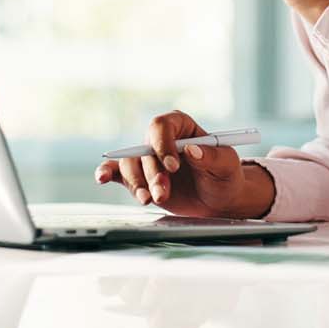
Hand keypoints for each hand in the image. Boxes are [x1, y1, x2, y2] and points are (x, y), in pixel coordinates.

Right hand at [94, 110, 274, 218]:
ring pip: (130, 165)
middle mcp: (160, 141)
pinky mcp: (140, 179)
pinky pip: (117, 172)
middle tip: (164, 192)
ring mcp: (148, 160)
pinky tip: (102, 178)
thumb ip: (211, 156)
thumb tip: (192, 150)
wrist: (219, 201)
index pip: (162, 126)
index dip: (163, 143)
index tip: (173, 165)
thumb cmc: (225, 176)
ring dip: (138, 183)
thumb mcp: (226, 165)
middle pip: (143, 149)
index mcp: (181, 127)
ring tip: (151, 199)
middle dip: (151, 173)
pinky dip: (107, 173)